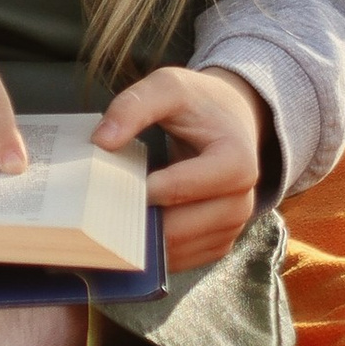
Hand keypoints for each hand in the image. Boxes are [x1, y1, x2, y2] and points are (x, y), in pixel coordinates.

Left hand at [93, 64, 270, 270]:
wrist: (231, 119)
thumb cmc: (199, 102)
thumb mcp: (168, 86)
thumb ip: (134, 106)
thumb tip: (102, 141)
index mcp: (238, 161)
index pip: (185, 187)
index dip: (146, 188)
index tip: (112, 183)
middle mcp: (243, 201)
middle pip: (182, 227)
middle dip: (140, 219)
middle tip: (101, 211)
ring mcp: (233, 226)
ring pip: (181, 249)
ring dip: (145, 239)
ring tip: (113, 219)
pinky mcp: (220, 241)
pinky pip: (185, 259)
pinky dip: (156, 251)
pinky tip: (131, 230)